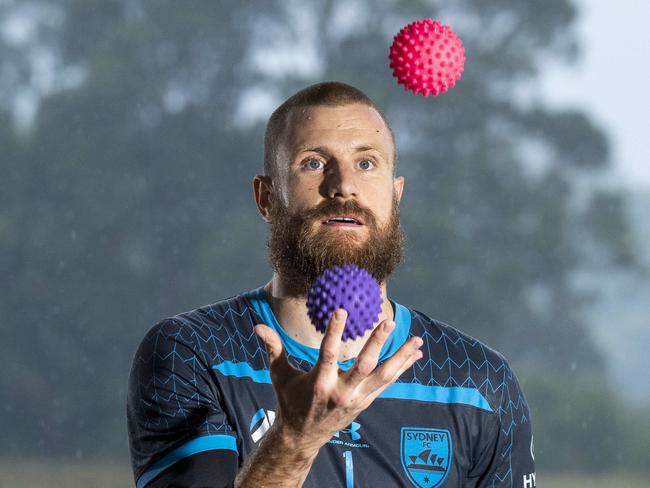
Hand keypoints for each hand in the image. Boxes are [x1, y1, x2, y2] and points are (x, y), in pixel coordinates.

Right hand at [254, 308, 422, 453]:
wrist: (303, 437)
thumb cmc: (290, 401)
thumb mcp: (279, 376)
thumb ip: (273, 349)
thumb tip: (258, 326)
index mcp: (319, 384)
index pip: (328, 353)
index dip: (335, 331)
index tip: (342, 310)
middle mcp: (340, 392)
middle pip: (363, 366)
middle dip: (377, 344)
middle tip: (388, 322)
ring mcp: (356, 399)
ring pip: (383, 376)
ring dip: (401, 357)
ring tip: (417, 340)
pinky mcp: (366, 402)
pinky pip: (387, 383)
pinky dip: (402, 368)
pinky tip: (414, 354)